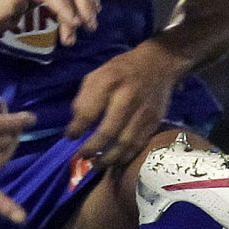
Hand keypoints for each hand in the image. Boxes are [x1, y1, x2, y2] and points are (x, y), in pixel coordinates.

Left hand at [0, 58, 35, 222]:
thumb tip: (2, 155)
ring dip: (9, 126)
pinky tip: (25, 115)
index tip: (21, 218)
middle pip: (1, 161)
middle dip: (10, 143)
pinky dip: (20, 120)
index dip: (1, 204)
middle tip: (4, 122)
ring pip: (6, 143)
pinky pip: (10, 127)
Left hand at [66, 42, 182, 167]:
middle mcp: (127, 98)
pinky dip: (125, 156)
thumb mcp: (96, 75)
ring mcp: (144, 111)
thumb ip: (84, 99)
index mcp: (108, 82)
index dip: (76, 128)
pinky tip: (115, 161)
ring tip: (96, 165)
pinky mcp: (155, 121)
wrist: (158, 64)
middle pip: (108, 131)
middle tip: (81, 156)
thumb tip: (76, 125)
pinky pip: (139, 144)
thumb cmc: (120, 71)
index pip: (88, 111)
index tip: (70, 136)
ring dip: (109, 158)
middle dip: (92, 148)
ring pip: (125, 143)